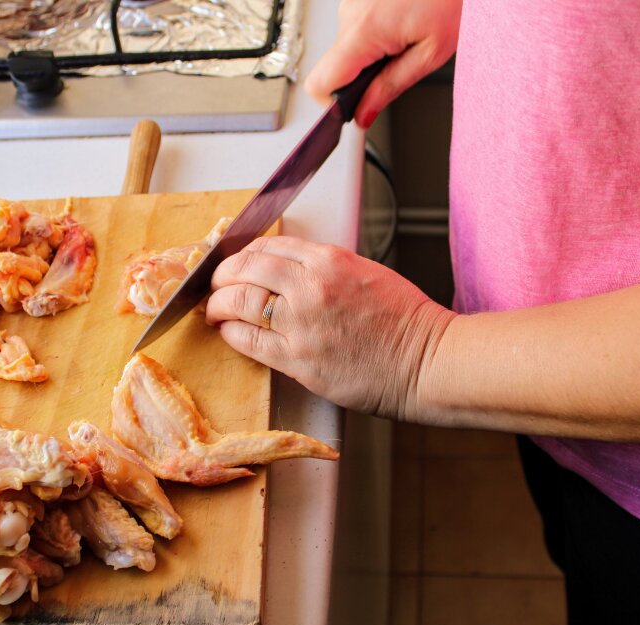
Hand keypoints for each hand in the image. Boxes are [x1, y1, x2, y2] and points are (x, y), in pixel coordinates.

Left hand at [206, 236, 455, 418]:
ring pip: (239, 303)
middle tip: (215, 285)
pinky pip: (249, 341)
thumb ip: (325, 267)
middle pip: (244, 270)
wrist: (426, 361)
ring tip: (214, 309)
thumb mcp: (366, 273)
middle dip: (221, 276)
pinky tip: (227, 332)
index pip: (267, 247)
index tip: (235, 264)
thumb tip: (287, 269)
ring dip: (218, 304)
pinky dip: (230, 333)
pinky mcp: (298, 361)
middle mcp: (310, 287)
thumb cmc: (405, 320)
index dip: (242, 255)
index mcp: (329, 260)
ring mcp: (301, 325)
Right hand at [304, 0, 461, 127]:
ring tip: (409, 34)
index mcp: (364, 30)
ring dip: (375, 50)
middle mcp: (350, 12)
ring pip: (350, 46)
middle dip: (364, 75)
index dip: (334, 104)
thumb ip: (391, 87)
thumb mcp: (430, 53)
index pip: (320, 83)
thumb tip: (365, 113)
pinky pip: (358, 25)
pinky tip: (404, 20)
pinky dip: (378, 31)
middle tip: (401, 62)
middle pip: (337, 66)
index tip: (354, 109)